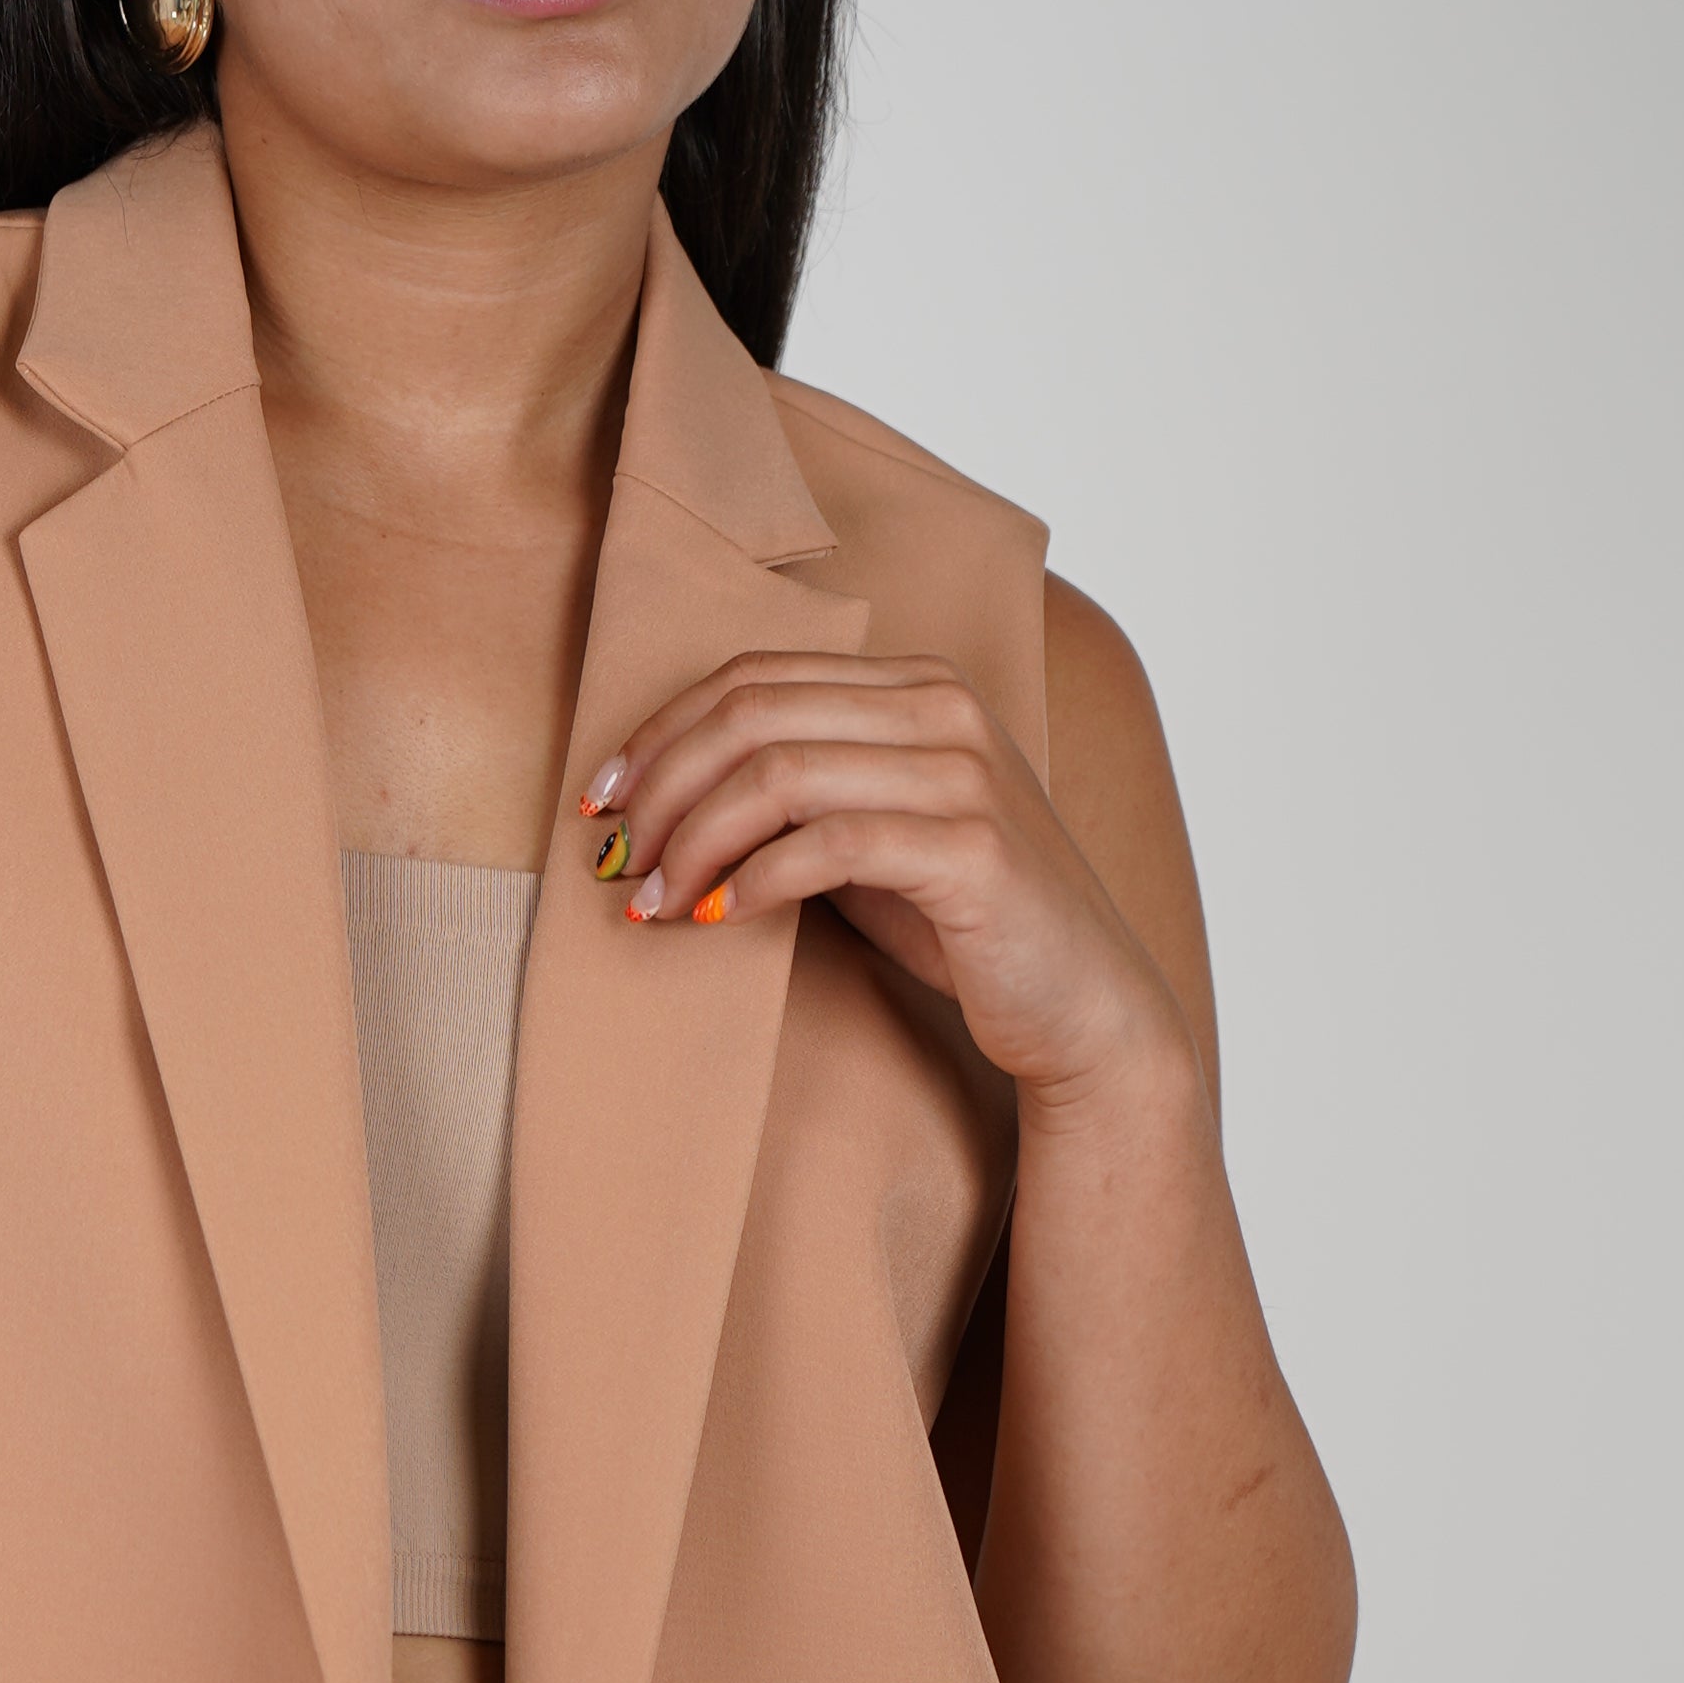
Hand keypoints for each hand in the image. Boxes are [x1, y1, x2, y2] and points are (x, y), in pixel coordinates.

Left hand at [579, 651, 1194, 1113]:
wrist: (1082, 1004)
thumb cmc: (962, 923)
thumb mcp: (868, 839)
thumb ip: (794, 799)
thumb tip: (659, 805)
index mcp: (916, 686)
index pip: (753, 678)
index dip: (660, 734)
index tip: (601, 800)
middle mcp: (944, 708)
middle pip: (752, 715)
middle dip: (661, 788)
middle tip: (612, 857)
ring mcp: (964, 774)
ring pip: (779, 774)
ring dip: (692, 842)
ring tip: (649, 901)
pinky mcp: (972, 849)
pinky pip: (829, 843)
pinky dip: (754, 880)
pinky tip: (717, 919)